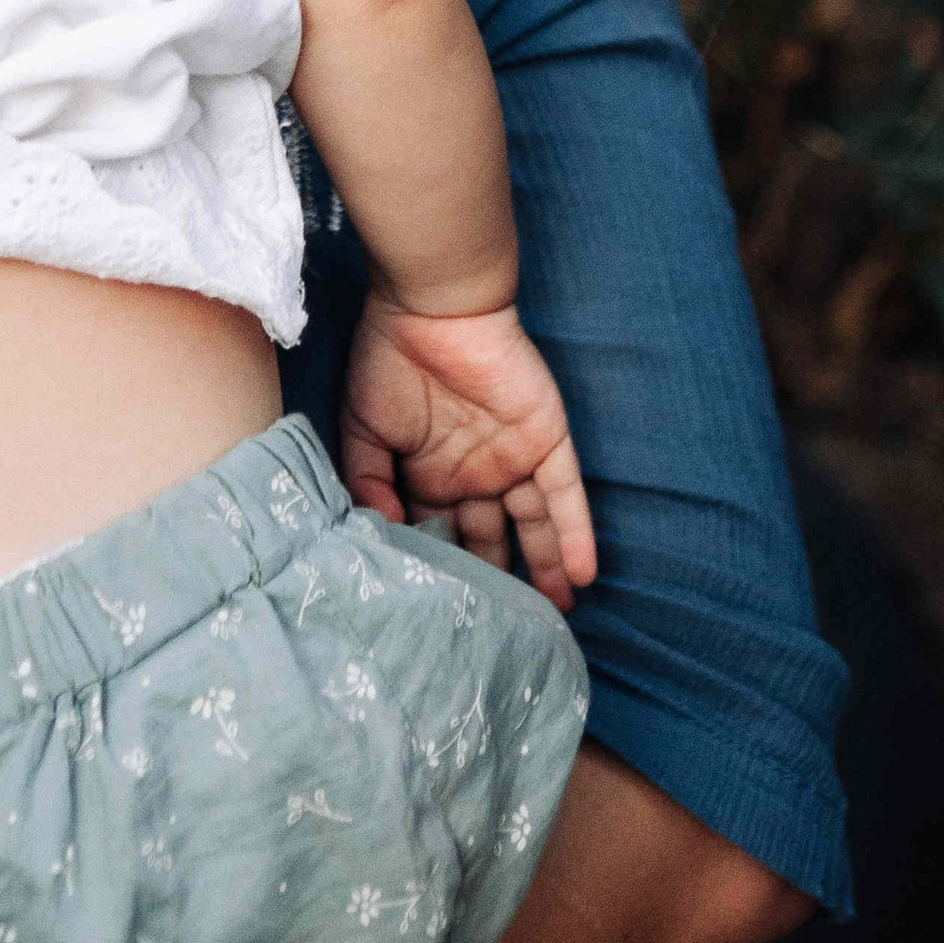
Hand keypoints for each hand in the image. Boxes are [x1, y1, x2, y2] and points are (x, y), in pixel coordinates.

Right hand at [340, 295, 597, 611]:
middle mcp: (474, 475)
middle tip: (510, 635)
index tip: (453, 621)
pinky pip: (566, 496)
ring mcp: (513, 460)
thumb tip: (387, 534)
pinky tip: (581, 577)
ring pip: (535, 527)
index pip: (445, 536)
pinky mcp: (546, 443)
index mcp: (431, 475)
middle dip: (501, 583)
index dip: (451, 573)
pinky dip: (575, 535)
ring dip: (546, 571)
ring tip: (555, 620)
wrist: (430, 307)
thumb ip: (369, 480)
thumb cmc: (388, 361)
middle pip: (493, 540)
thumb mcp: (362, 427)